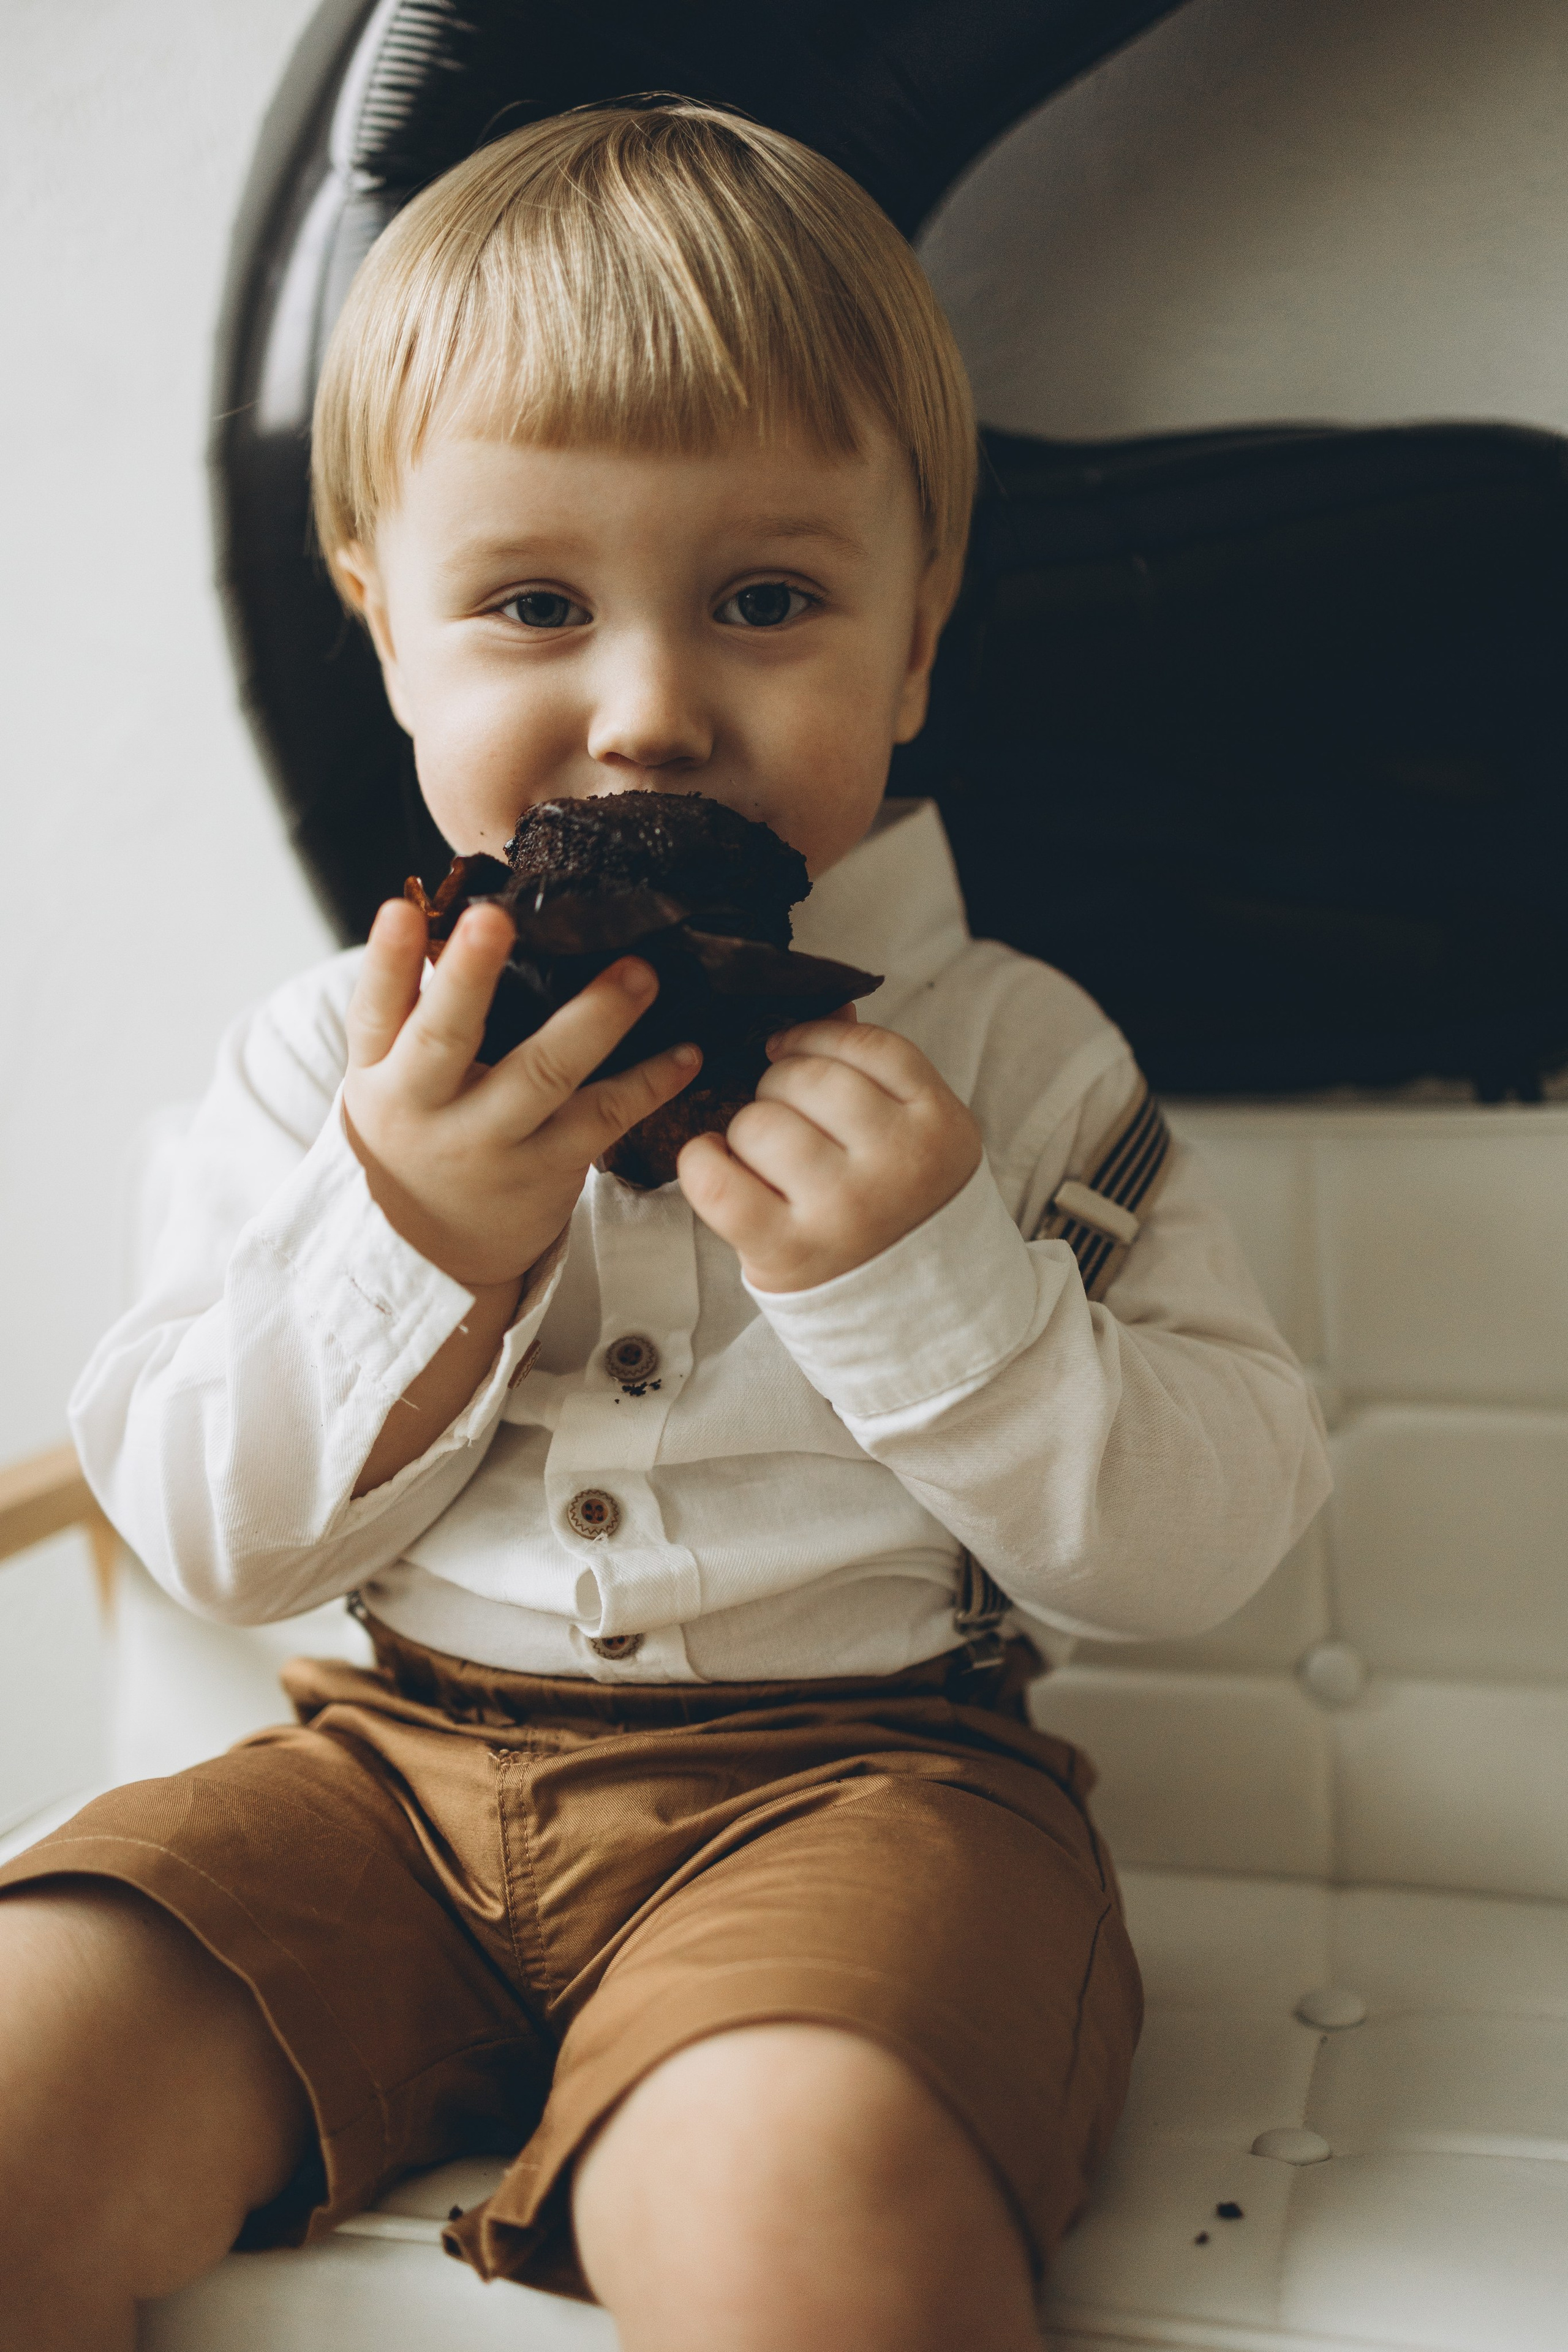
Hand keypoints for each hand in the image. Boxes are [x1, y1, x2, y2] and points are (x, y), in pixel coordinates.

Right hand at [342, 897, 699, 1289]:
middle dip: (468, 977)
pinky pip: (602, 1118)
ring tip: (638, 975)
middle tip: (493, 920)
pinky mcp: (546, 1171)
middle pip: (442, 1038)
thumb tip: (460, 913)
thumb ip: (415, 1010)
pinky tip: (684, 1053)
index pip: (374, 1009)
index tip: (400, 909)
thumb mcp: (392, 1077)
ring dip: (593, 1020)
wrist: (436, 1248)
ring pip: (540, 1076)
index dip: (386, 960)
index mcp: (380, 1072)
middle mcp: (424, 1109)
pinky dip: (647, 1083)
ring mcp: (487, 1144)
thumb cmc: (423, 1131)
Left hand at [678, 1012, 981, 1292]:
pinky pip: (717, 1181)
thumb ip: (881, 1074)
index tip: (792, 1050)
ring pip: (759, 1122)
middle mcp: (897, 1164)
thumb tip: (834, 1005)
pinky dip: (703, 1163)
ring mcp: (843, 1208)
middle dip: (780, 1085)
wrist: (918, 1317)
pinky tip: (717, 1164)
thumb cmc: (903, 1209)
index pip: (868, 1046)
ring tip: (763, 1155)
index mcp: (939, 1125)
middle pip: (807, 1078)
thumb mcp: (918, 1136)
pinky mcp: (788, 1250)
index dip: (818, 1036)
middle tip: (783, 1114)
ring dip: (747, 1129)